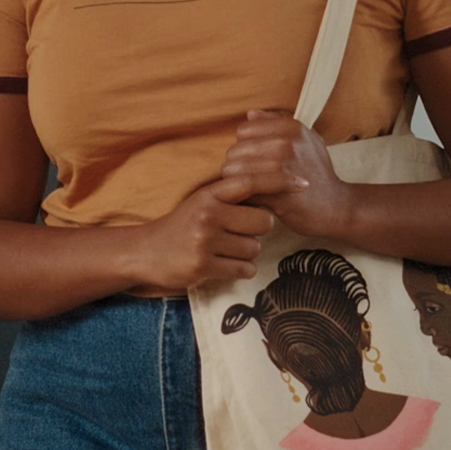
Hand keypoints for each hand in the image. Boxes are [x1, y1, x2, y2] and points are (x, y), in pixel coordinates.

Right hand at [132, 170, 300, 291]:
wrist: (146, 252)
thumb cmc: (181, 225)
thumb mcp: (202, 202)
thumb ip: (231, 196)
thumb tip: (271, 195)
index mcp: (210, 194)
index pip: (251, 182)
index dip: (280, 180)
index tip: (304, 183)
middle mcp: (208, 213)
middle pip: (263, 220)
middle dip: (259, 229)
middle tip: (239, 232)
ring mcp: (205, 240)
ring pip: (256, 247)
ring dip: (248, 252)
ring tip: (226, 249)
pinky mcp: (203, 266)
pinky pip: (244, 269)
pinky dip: (242, 269)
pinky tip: (224, 264)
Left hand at [220, 110, 351, 238]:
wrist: (336, 206)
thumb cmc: (317, 171)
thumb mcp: (306, 139)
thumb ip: (277, 122)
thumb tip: (250, 114)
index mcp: (291, 127)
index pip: (244, 131)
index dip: (245, 145)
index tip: (254, 158)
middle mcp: (286, 144)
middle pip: (235, 151)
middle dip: (237, 165)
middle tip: (248, 177)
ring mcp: (281, 169)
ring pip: (233, 171)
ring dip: (235, 182)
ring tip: (247, 189)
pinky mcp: (276, 195)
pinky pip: (242, 191)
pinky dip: (241, 197)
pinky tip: (251, 200)